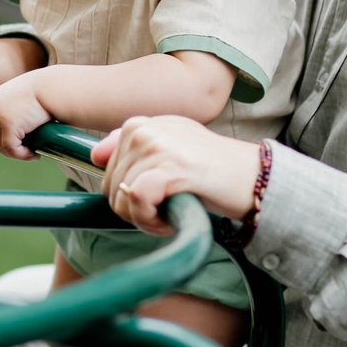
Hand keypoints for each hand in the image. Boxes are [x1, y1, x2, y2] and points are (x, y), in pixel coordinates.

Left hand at [0, 72, 52, 161]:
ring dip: (16, 153)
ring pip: (0, 146)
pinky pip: (11, 148)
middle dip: (6, 148)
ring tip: (32, 151)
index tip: (9, 144)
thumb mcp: (19, 103)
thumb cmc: (42, 96)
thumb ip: (9, 116)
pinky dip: (22, 154)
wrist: (54, 88)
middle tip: (25, 150)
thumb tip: (3, 138)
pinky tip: (34, 152)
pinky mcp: (8, 124)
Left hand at [93, 116, 259, 235]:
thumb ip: (134, 149)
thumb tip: (95, 154)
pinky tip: (173, 218)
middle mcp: (144, 130)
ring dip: (145, 219)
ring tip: (174, 211)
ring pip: (121, 199)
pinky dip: (151, 221)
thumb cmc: (211, 170)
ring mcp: (155, 147)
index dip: (126, 193)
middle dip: (135, 208)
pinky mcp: (168, 168)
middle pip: (110, 187)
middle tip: (167, 209)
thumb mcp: (170, 149)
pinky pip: (136, 203)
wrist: (252, 177)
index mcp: (140, 124)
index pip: (106, 169)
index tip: (153, 197)